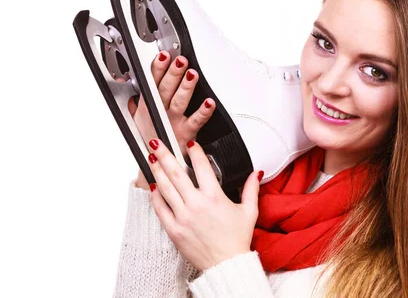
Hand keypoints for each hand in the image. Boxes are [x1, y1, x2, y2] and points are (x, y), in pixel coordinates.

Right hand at [117, 51, 215, 189]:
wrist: (158, 166)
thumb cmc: (152, 140)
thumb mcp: (138, 122)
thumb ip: (137, 107)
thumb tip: (133, 96)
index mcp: (150, 106)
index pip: (152, 83)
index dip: (157, 69)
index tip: (163, 56)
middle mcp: (162, 112)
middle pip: (166, 89)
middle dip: (172, 74)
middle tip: (179, 61)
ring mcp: (175, 122)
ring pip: (179, 101)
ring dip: (186, 87)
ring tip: (192, 75)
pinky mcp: (187, 132)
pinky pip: (196, 121)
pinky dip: (203, 112)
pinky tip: (209, 102)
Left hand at [147, 138, 261, 270]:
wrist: (226, 265)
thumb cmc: (236, 240)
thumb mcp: (249, 211)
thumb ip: (251, 188)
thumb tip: (256, 173)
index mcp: (214, 197)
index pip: (201, 166)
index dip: (194, 151)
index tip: (190, 144)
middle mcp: (196, 204)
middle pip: (176, 173)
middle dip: (165, 155)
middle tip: (156, 142)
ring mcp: (183, 216)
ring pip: (165, 188)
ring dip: (157, 171)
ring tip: (151, 159)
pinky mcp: (174, 229)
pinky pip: (160, 208)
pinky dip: (156, 196)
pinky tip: (153, 186)